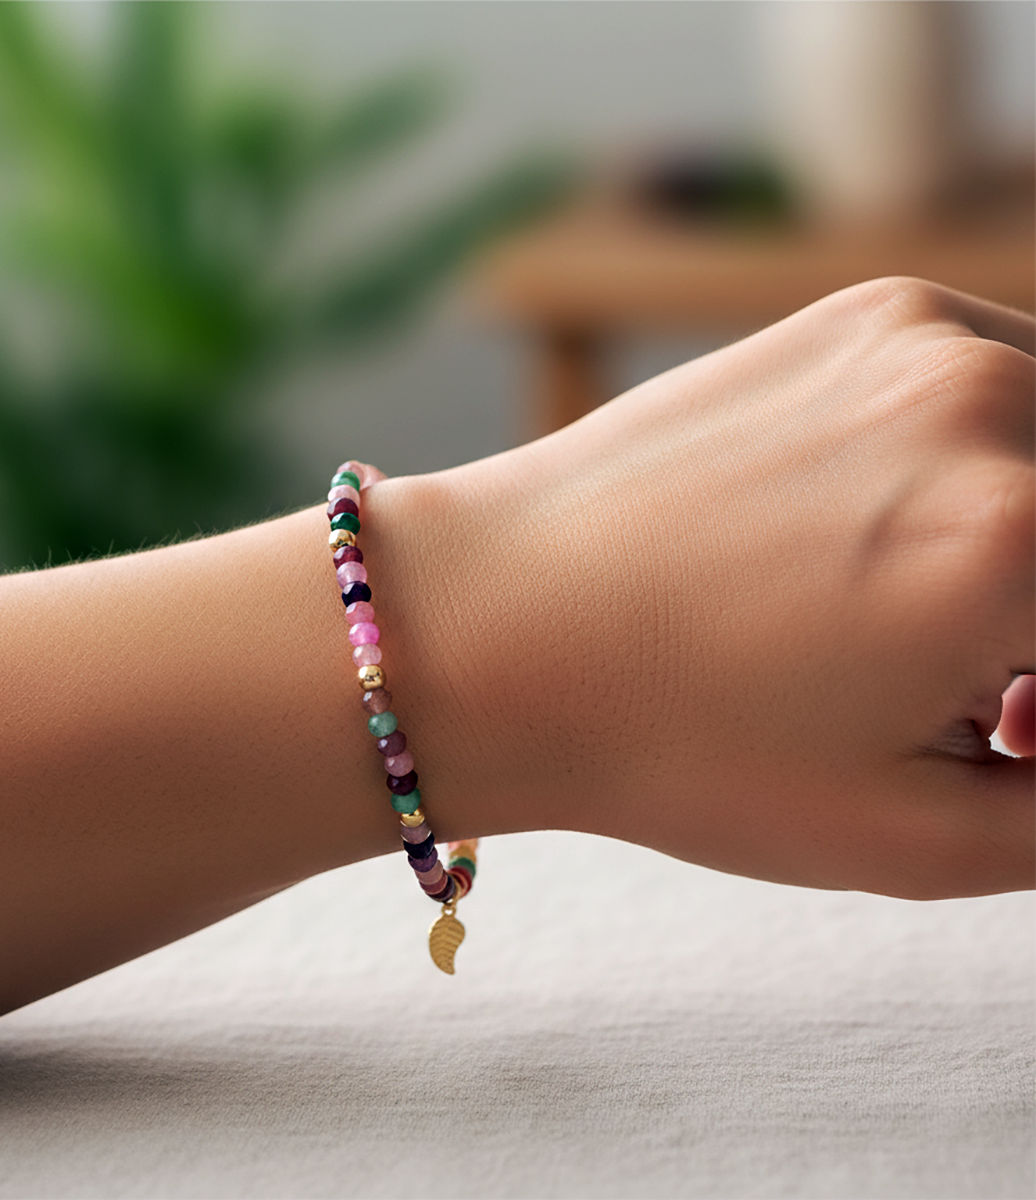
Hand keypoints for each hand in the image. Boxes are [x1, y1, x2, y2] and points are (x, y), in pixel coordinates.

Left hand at [399, 278, 1033, 897]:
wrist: (495, 624)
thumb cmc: (674, 741)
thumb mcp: (916, 836)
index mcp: (1023, 539)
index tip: (1011, 722)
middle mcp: (990, 400)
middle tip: (999, 700)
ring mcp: (921, 337)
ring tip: (945, 628)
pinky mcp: (863, 317)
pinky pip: (1011, 388)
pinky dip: (1003, 466)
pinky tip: (896, 543)